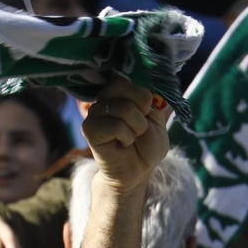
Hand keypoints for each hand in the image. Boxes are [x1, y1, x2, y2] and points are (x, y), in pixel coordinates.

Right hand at [82, 78, 169, 193]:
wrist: (136, 172)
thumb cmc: (146, 146)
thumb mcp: (158, 120)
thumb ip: (152, 100)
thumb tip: (146, 85)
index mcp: (120, 91)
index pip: (128, 75)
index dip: (143, 95)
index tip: (147, 112)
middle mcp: (105, 97)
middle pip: (123, 86)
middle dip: (142, 111)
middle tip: (140, 128)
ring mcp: (95, 112)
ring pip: (122, 108)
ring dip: (136, 128)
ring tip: (131, 138)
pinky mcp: (89, 128)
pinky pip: (114, 125)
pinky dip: (126, 137)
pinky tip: (122, 144)